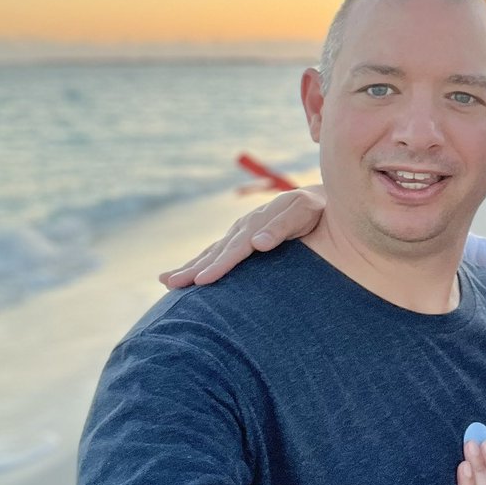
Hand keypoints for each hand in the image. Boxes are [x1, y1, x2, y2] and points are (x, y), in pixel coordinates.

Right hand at [158, 186, 327, 287]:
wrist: (318, 199)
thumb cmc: (314, 209)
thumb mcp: (304, 211)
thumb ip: (282, 226)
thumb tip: (258, 243)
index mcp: (258, 223)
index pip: (236, 248)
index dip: (220, 265)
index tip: (202, 281)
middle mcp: (244, 227)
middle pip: (217, 252)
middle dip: (194, 269)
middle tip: (172, 286)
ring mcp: (240, 232)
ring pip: (211, 252)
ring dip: (190, 267)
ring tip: (167, 282)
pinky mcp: (241, 237)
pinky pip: (217, 251)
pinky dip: (200, 262)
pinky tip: (185, 273)